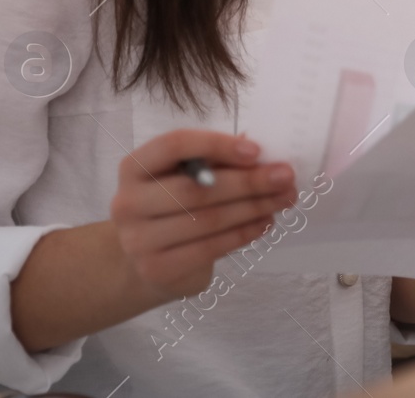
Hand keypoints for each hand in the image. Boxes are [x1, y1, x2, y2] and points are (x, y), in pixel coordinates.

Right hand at [109, 129, 295, 299]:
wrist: (144, 262)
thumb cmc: (173, 208)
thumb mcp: (184, 178)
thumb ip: (215, 163)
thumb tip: (264, 154)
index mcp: (134, 167)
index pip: (174, 146)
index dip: (216, 145)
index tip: (257, 151)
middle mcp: (128, 202)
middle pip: (196, 188)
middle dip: (249, 181)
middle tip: (286, 177)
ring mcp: (138, 240)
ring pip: (207, 220)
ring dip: (254, 207)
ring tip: (284, 199)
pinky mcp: (157, 269)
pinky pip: (209, 248)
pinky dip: (243, 234)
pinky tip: (265, 223)